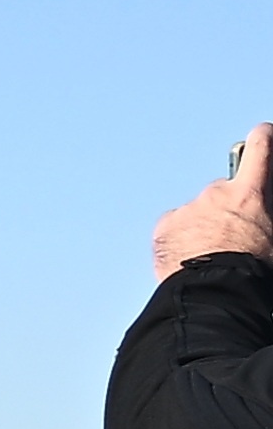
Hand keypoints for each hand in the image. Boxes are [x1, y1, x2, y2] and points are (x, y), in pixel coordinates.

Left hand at [155, 126, 270, 279]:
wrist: (215, 294)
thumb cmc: (253, 271)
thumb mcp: (272, 235)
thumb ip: (265, 212)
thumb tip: (259, 213)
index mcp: (251, 194)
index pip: (261, 148)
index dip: (262, 139)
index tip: (262, 134)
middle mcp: (217, 194)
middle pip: (223, 191)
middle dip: (227, 207)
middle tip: (232, 235)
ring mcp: (188, 209)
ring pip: (197, 212)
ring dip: (203, 226)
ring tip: (211, 255)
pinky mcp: (165, 226)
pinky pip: (175, 227)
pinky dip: (182, 238)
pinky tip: (191, 259)